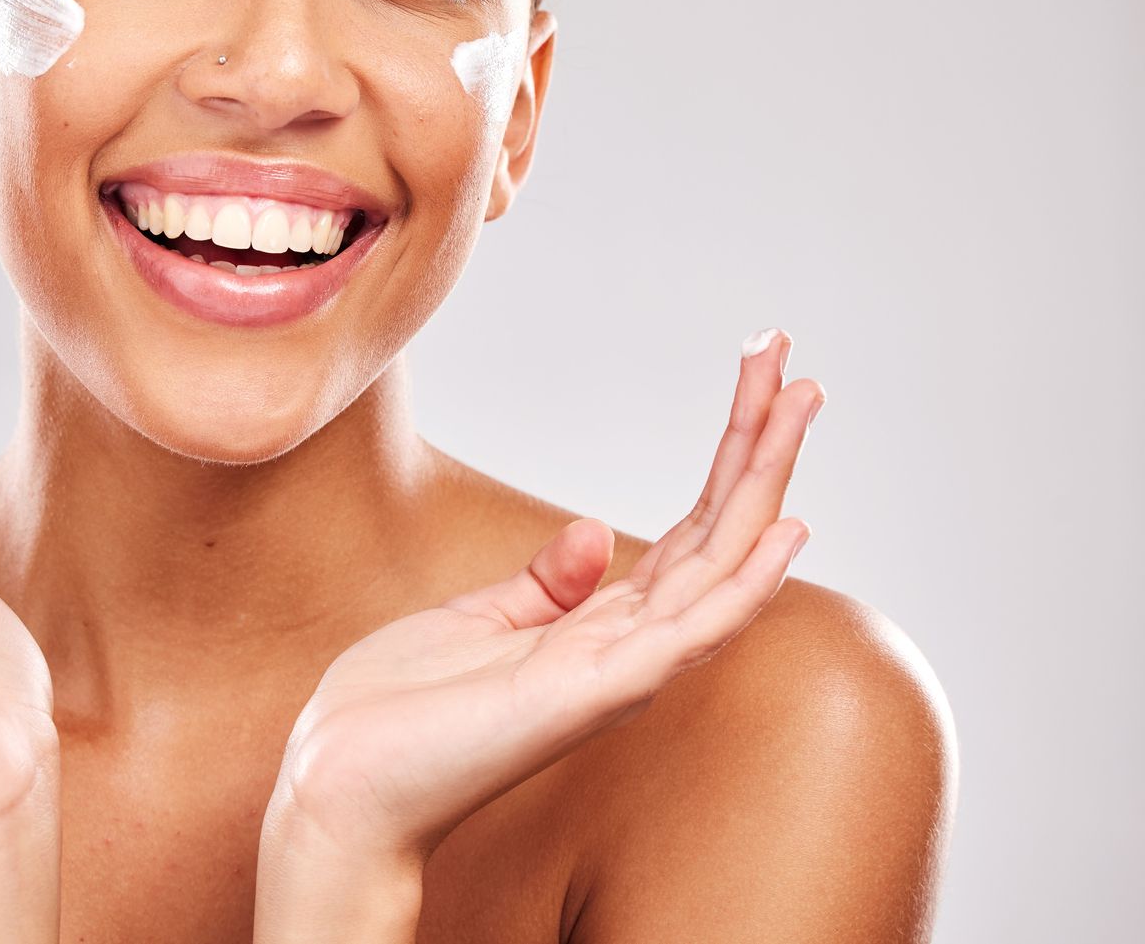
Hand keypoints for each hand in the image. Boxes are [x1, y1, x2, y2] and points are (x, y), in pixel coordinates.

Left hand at [265, 329, 820, 864]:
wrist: (342, 783)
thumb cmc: (400, 714)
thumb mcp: (475, 621)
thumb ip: (545, 584)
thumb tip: (599, 531)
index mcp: (599, 628)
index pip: (690, 530)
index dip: (728, 456)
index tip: (756, 376)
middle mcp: (627, 647)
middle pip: (718, 531)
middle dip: (758, 444)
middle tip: (796, 361)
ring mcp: (618, 670)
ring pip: (719, 561)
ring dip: (765, 480)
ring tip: (802, 401)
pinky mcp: (594, 690)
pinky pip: (689, 630)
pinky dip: (746, 582)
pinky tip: (787, 528)